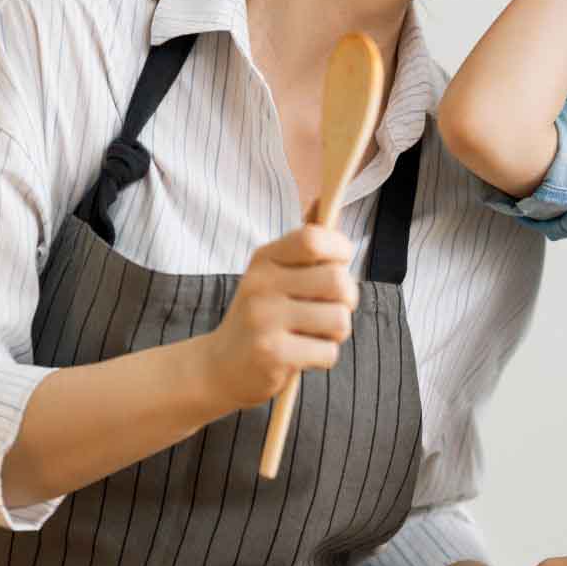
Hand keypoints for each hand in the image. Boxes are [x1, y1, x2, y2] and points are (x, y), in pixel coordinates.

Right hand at [196, 218, 358, 408]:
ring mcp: (264, 318)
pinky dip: (324, 357)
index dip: (340, 250)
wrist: (220, 366)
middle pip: (339, 281)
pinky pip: (328, 352)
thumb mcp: (274, 273)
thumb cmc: (261, 315)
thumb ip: (304, 242)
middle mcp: (261, 284)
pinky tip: (303, 354)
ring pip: (339, 319)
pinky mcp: (271, 353)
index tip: (338, 265)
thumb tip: (325, 199)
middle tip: (329, 309)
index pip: (315, 238)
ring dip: (336, 332)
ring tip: (314, 334)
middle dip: (347, 300)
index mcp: (265, 258)